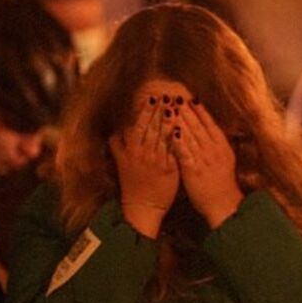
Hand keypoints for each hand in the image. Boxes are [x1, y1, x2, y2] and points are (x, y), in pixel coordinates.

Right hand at [110, 97, 178, 237]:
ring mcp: (157, 162)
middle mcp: (143, 154)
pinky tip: (184, 128)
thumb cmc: (133, 183)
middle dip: (159, 111)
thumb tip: (117, 128)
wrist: (142, 206)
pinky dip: (178, 139)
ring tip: (176, 106)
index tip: (151, 98)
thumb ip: (118, 144)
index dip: (145, 111)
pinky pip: (174, 151)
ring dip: (169, 121)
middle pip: (152, 128)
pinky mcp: (169, 170)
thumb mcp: (121, 162)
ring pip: (163, 138)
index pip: (139, 126)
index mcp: (131, 151)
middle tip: (167, 95)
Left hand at [173, 99, 243, 227]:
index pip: (210, 122)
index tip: (190, 96)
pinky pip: (183, 152)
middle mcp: (213, 149)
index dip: (199, 109)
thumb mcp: (226, 159)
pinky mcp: (193, 170)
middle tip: (174, 95)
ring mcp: (204, 159)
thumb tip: (212, 130)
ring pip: (189, 135)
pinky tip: (168, 130)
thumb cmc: (223, 183)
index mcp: (222, 145)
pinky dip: (176, 140)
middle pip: (198, 125)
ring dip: (178, 119)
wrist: (224, 204)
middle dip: (185, 109)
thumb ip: (218, 144)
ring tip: (168, 106)